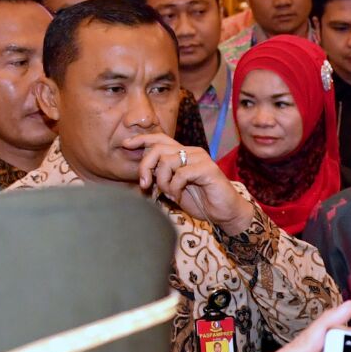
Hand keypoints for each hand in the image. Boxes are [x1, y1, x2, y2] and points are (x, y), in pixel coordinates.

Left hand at [126, 133, 255, 234]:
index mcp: (183, 153)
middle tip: (144, 184)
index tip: (126, 144)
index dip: (142, 139)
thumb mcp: (174, 188)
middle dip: (146, 166)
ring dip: (163, 181)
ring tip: (169, 194)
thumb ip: (161, 178)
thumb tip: (143, 174)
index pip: (160, 138)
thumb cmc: (201, 201)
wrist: (225, 213)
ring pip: (167, 161)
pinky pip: (181, 174)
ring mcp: (200, 159)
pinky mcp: (207, 169)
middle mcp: (192, 152)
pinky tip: (177, 197)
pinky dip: (174, 188)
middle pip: (159, 148)